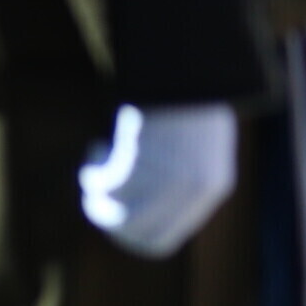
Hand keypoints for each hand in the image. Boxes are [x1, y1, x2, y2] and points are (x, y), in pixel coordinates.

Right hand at [79, 102, 235, 259]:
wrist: (194, 64)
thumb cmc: (194, 96)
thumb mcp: (199, 146)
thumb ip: (180, 178)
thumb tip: (145, 200)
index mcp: (214, 188)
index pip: (162, 241)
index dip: (131, 233)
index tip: (117, 212)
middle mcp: (194, 192)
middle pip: (134, 235)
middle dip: (107, 222)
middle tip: (94, 198)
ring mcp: (169, 179)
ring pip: (116, 216)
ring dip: (95, 200)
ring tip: (91, 175)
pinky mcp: (144, 162)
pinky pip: (105, 185)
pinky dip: (93, 173)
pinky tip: (95, 150)